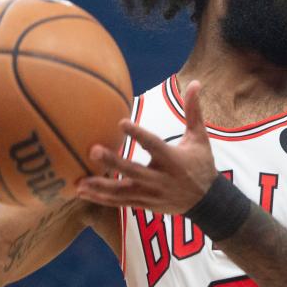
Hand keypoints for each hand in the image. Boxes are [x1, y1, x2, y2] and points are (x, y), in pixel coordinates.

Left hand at [76, 80, 218, 212]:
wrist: (207, 202)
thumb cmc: (202, 164)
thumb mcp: (200, 138)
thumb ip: (193, 111)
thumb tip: (195, 82)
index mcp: (173, 160)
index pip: (154, 145)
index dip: (138, 135)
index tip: (121, 122)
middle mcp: (161, 179)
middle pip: (134, 171)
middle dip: (113, 163)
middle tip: (93, 151)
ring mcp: (151, 194)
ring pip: (123, 192)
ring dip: (100, 187)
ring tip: (79, 182)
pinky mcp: (144, 204)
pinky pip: (120, 202)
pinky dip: (101, 198)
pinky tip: (81, 192)